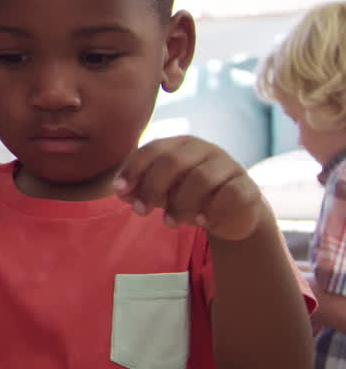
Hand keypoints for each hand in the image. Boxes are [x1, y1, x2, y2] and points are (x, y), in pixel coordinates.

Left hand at [115, 135, 268, 241]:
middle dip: (153, 188)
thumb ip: (140, 190)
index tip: (119, 192)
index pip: (153, 149)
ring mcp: (229, 165)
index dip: (134, 169)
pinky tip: (202, 222)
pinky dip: (213, 210)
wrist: (231, 214)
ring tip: (170, 223)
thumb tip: (121, 192)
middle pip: (174, 161)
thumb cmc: (187, 197)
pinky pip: (231, 194)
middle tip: (141, 212)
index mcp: (180, 145)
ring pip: (201, 178)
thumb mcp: (161, 192)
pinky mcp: (248, 186)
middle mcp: (205, 150)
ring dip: (180, 205)